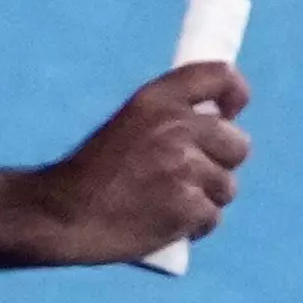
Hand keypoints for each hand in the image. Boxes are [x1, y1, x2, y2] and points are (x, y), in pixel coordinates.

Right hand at [42, 65, 248, 261]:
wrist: (64, 213)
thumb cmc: (94, 172)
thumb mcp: (129, 122)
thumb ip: (172, 116)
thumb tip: (224, 120)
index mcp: (157, 100)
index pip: (220, 76)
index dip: (235, 93)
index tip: (230, 112)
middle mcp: (175, 128)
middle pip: (238, 144)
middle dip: (220, 163)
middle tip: (186, 176)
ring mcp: (184, 168)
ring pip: (227, 186)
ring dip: (206, 199)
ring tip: (168, 201)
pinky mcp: (187, 207)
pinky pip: (213, 217)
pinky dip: (194, 226)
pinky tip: (165, 222)